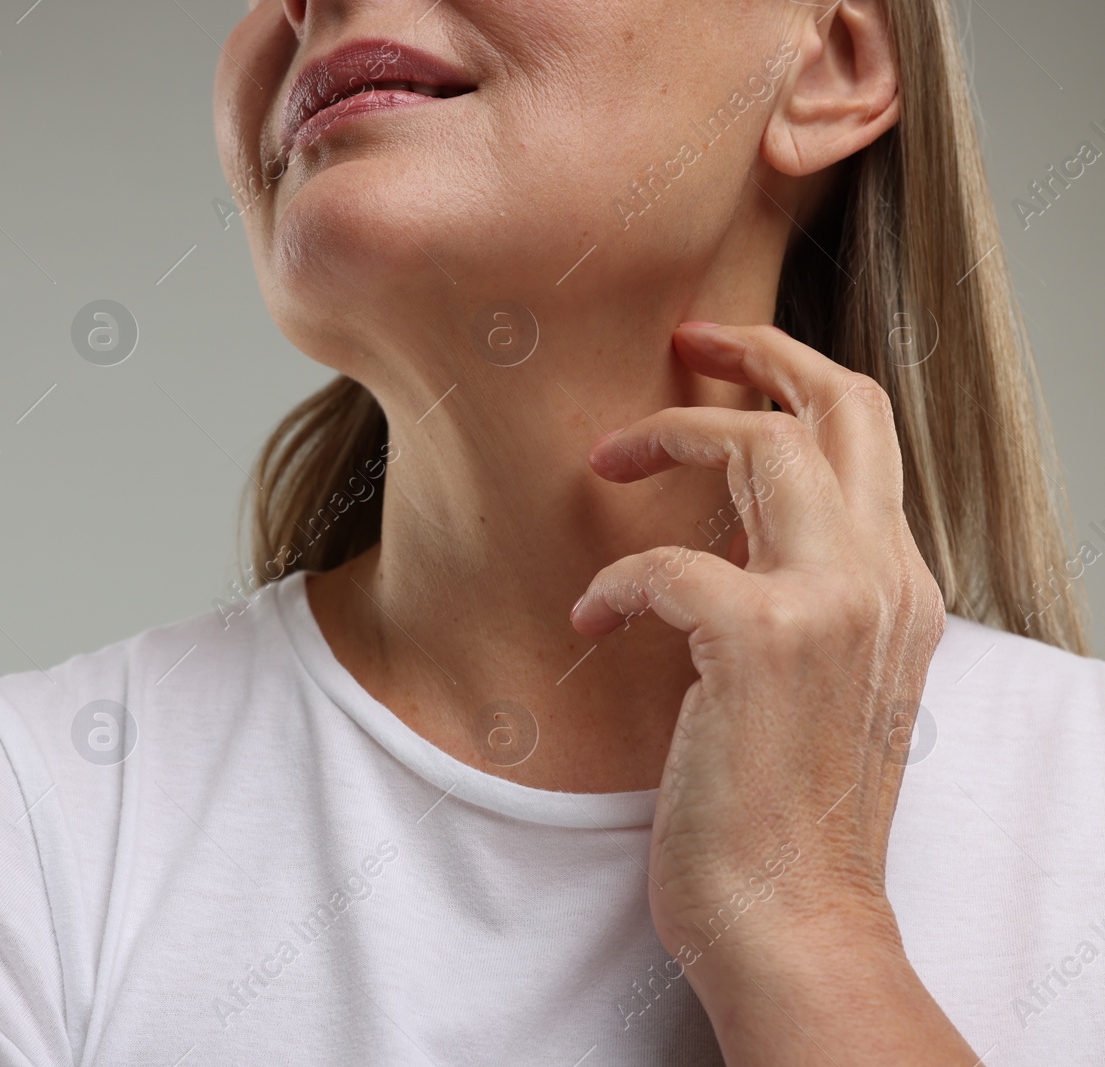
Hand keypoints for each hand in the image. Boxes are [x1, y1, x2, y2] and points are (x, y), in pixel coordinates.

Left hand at [570, 323, 970, 1062]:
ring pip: (764, 446)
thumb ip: (796, 604)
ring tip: (605, 462)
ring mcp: (830, 606)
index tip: (720, 361)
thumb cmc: (783, 814)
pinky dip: (615, 579)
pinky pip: (667, 561)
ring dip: (669, 435)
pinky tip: (590, 617)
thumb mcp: (816, 687)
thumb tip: (716, 549)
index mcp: (897, 588)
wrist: (793, 919)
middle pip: (839, 406)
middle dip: (754, 352)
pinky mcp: (760, 645)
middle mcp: (883, 581)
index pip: (868, 436)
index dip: (795, 377)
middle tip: (681, 343)